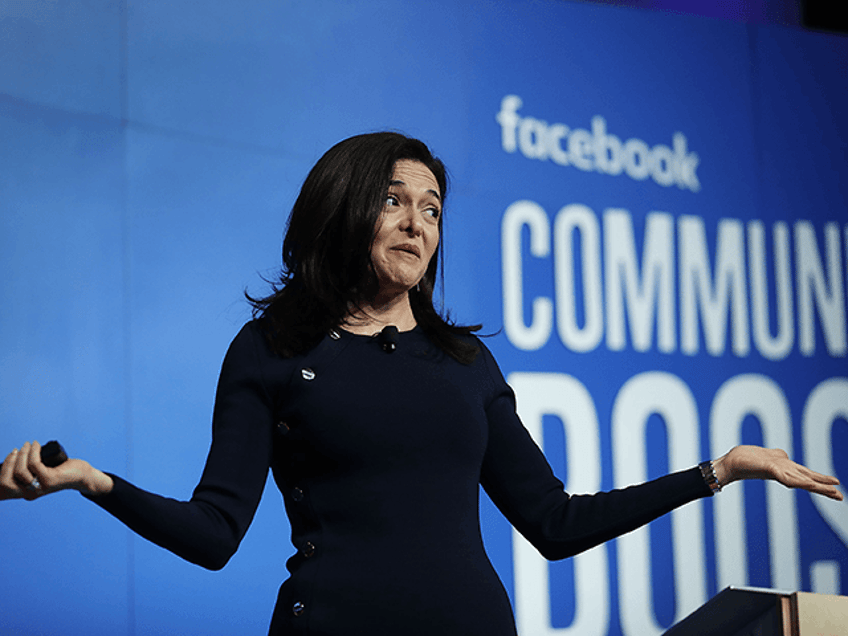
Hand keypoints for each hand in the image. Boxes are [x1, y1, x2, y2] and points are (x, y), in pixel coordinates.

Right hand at [0, 441, 112, 500]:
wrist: (82, 476)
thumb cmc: (62, 470)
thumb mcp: (41, 471)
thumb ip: (29, 469)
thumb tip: (16, 456)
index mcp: (26, 492)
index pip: (4, 487)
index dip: (3, 470)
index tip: (11, 454)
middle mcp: (31, 493)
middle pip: (8, 479)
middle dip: (10, 462)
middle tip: (19, 448)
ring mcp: (40, 487)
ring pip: (20, 470)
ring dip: (23, 454)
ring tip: (29, 444)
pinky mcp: (49, 480)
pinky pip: (34, 464)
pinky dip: (33, 452)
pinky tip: (36, 445)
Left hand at [713, 445, 842, 500]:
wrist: (729, 463)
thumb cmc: (745, 459)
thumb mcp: (767, 455)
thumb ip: (778, 457)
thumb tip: (785, 455)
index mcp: (784, 469)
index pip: (806, 476)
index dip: (821, 481)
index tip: (836, 485)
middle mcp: (783, 471)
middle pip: (808, 480)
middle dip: (825, 488)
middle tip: (842, 497)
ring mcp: (778, 471)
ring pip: (802, 480)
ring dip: (819, 487)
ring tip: (835, 493)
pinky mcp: (770, 469)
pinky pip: (789, 476)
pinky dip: (801, 481)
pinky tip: (810, 484)